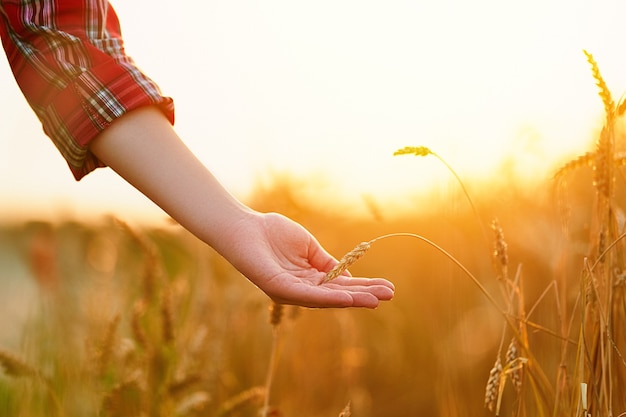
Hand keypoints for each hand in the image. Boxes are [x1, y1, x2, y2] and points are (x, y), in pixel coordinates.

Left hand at [223, 212, 394, 307]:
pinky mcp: (279, 288)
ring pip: (326, 298)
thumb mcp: (309, 247)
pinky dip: (329, 297)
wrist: (245, 227)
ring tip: (376, 299)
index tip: (387, 287)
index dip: (363, 286)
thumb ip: (327, 262)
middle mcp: (301, 290)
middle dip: (364, 295)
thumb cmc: (273, 233)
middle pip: (338, 295)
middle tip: (390, 295)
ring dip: (352, 299)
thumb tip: (350, 278)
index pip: (340, 286)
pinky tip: (347, 298)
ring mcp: (291, 291)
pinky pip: (307, 295)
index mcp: (309, 279)